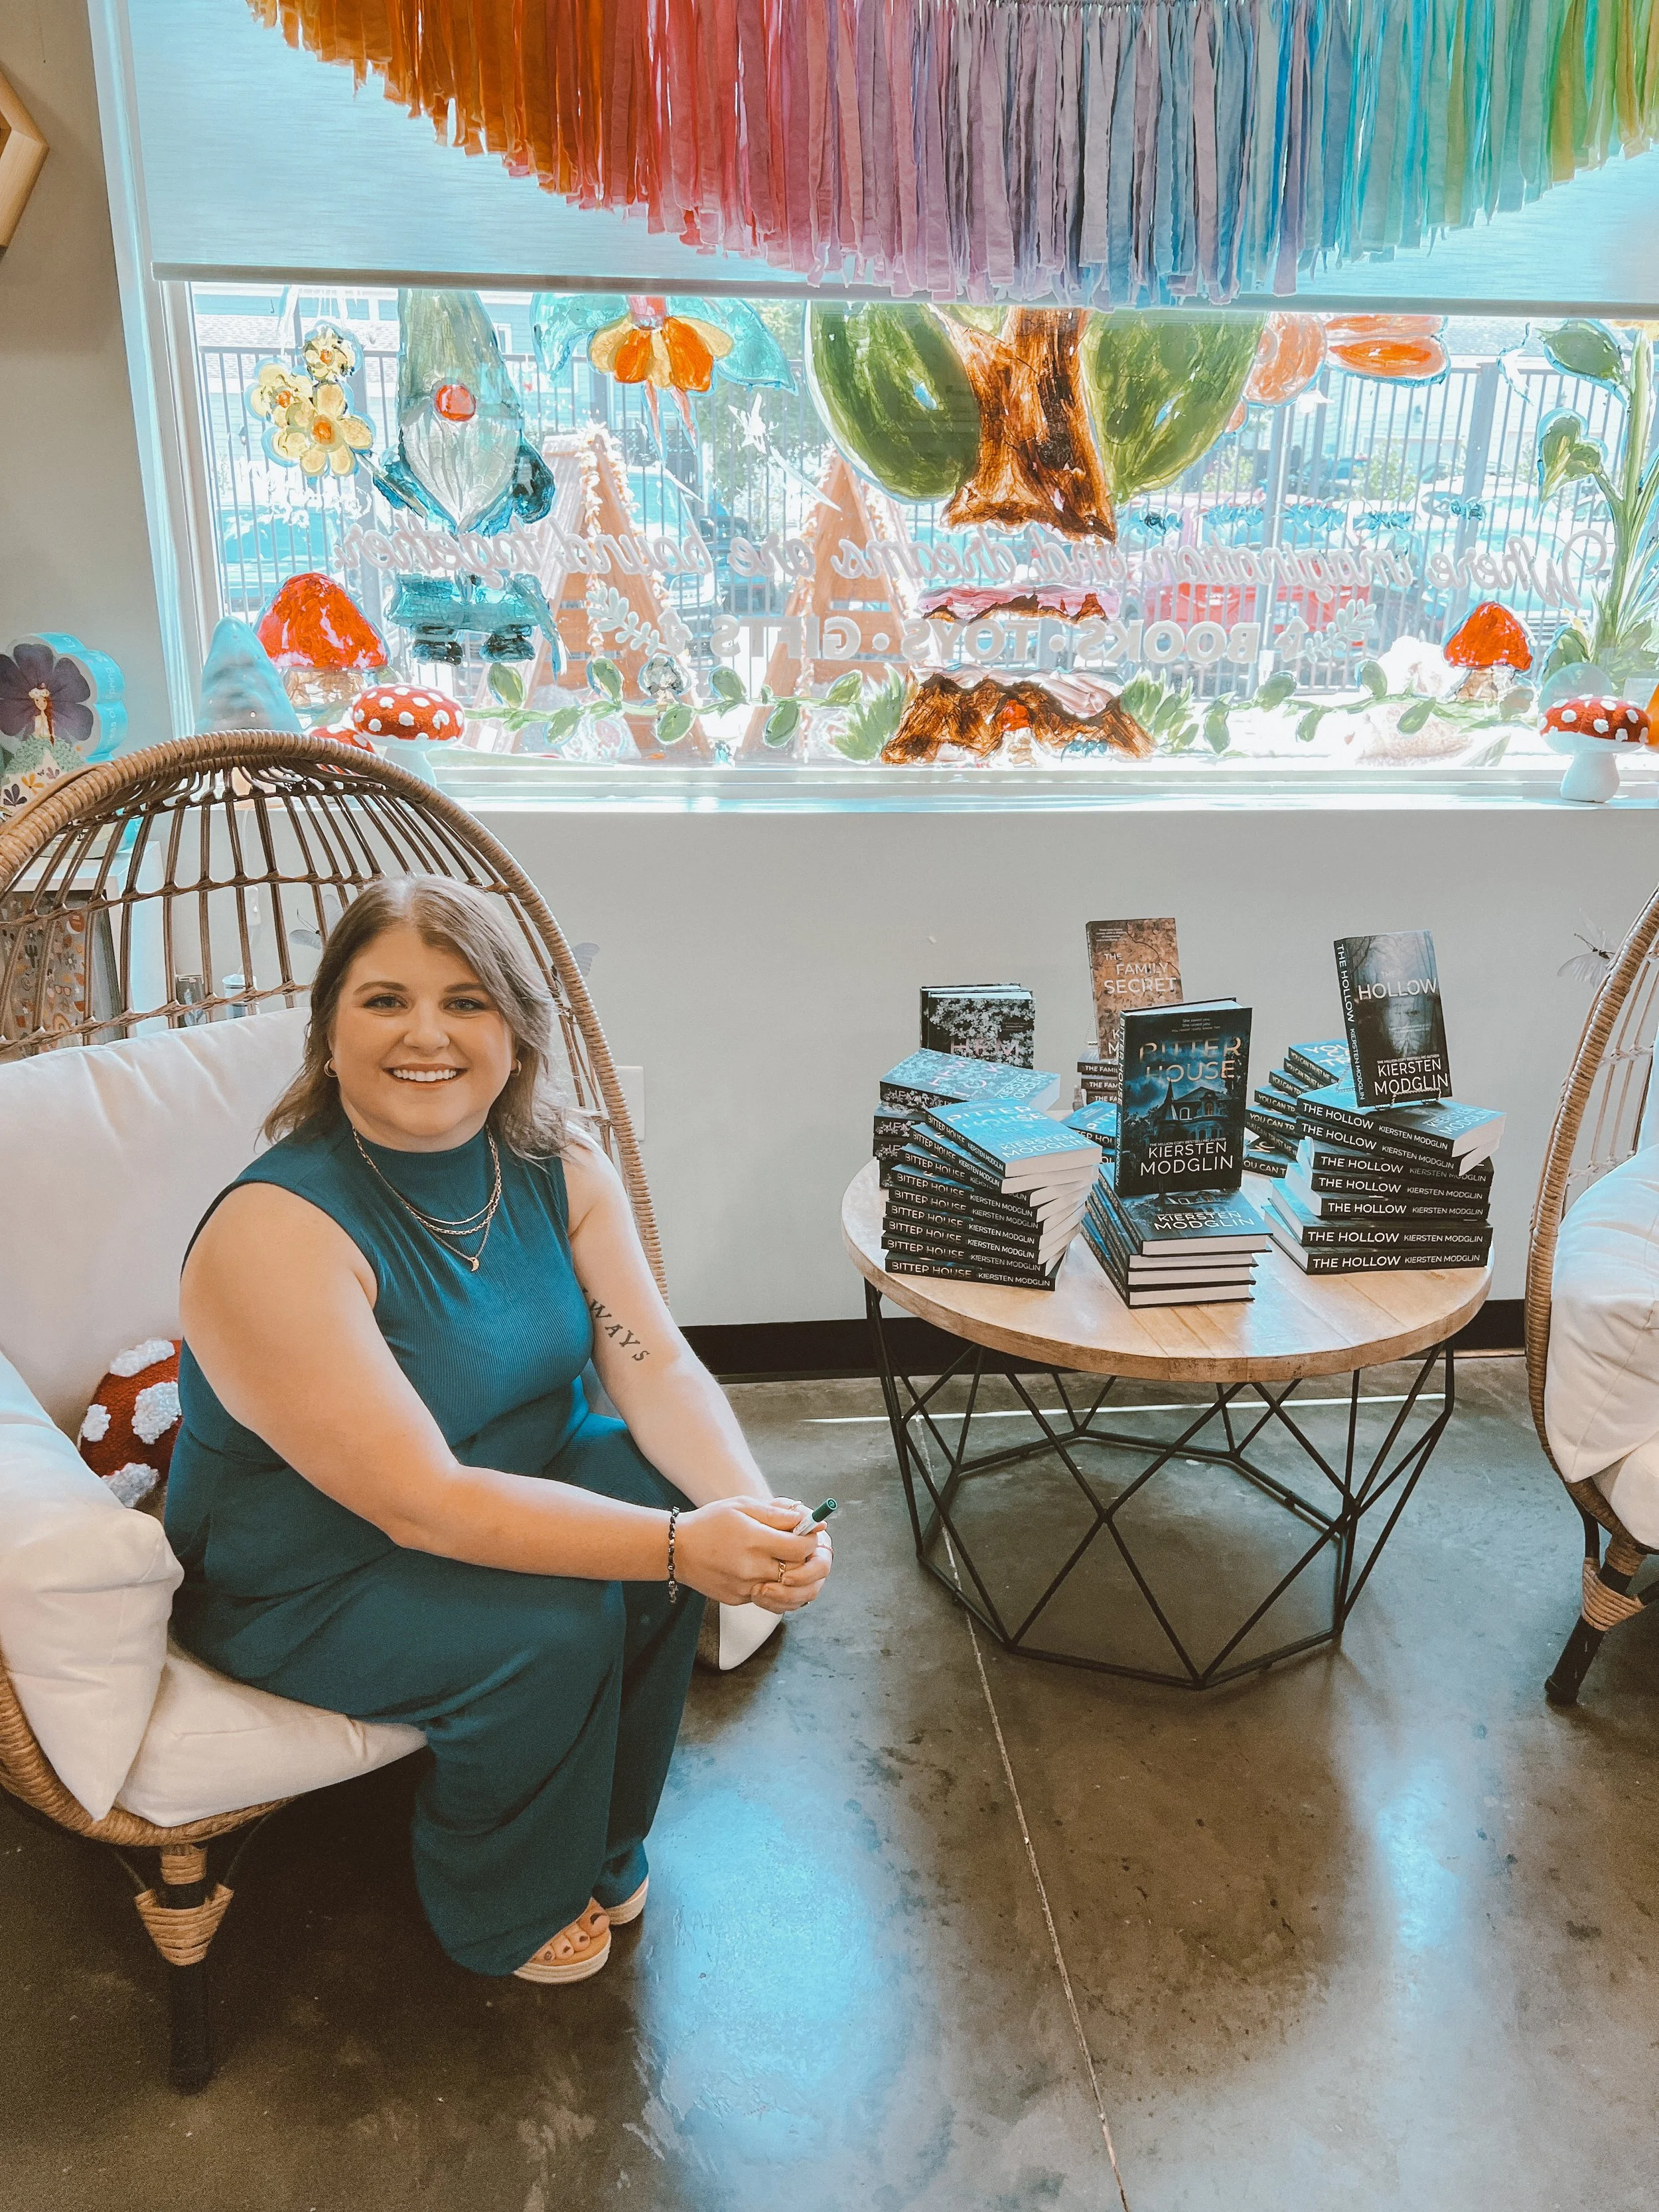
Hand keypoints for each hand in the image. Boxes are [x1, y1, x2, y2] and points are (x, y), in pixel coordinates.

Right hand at [675, 1497, 833, 1612]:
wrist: (677, 1549)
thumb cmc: (710, 1522)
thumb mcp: (743, 1506)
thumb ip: (777, 1514)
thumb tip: (809, 1519)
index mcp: (755, 1540)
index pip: (800, 1548)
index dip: (810, 1541)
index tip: (808, 1534)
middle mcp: (751, 1568)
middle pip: (797, 1571)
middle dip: (804, 1559)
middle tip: (796, 1547)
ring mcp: (745, 1587)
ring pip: (786, 1590)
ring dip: (792, 1576)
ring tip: (783, 1560)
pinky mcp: (738, 1599)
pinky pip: (767, 1597)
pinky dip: (772, 1586)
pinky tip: (763, 1570)